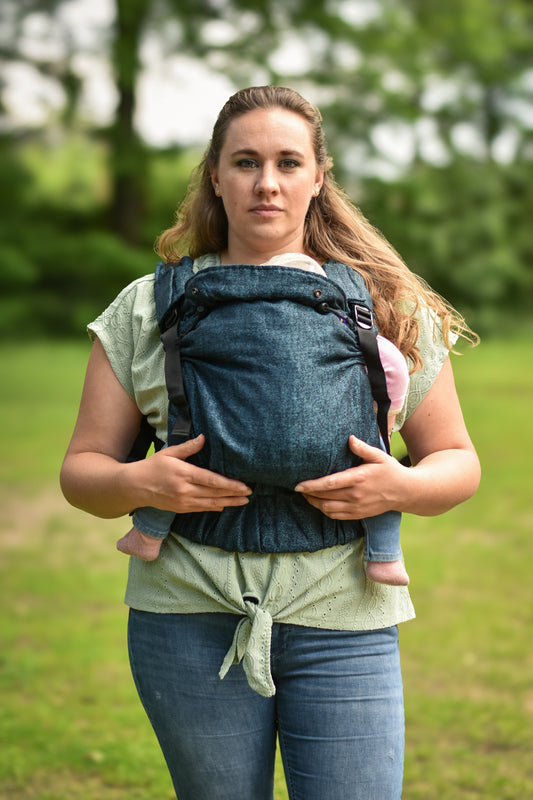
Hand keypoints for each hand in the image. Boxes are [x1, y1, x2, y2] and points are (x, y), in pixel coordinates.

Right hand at [131, 434, 251, 513]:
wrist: (135, 486)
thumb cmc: (152, 466)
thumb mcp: (169, 453)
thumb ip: (188, 447)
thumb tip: (203, 438)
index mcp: (184, 474)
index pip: (212, 480)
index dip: (230, 484)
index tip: (244, 485)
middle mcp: (185, 490)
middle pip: (215, 493)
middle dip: (234, 494)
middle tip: (249, 493)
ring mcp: (183, 501)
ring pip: (211, 504)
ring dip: (228, 503)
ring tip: (243, 502)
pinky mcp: (181, 508)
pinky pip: (201, 509)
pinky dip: (214, 507)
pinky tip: (224, 505)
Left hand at [294, 435, 407, 519]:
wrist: (406, 492)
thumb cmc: (391, 471)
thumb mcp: (379, 456)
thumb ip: (363, 448)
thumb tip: (349, 439)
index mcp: (359, 478)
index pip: (329, 483)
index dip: (311, 485)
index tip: (298, 485)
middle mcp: (356, 495)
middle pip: (324, 497)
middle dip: (308, 493)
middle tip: (297, 488)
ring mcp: (357, 507)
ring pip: (328, 509)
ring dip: (314, 503)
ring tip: (306, 495)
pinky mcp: (358, 515)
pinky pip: (336, 516)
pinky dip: (324, 511)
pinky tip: (319, 503)